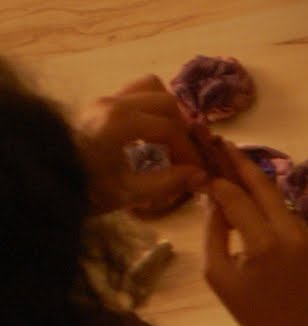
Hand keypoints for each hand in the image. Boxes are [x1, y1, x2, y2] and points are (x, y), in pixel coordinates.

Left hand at [74, 75, 204, 213]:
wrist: (43, 181)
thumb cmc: (83, 189)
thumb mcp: (129, 193)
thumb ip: (168, 182)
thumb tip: (201, 176)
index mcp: (120, 122)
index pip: (171, 128)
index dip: (189, 152)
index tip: (196, 173)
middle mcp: (112, 103)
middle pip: (166, 101)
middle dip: (182, 129)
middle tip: (184, 156)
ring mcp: (103, 100)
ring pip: (149, 87)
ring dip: (167, 111)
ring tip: (169, 139)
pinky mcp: (97, 105)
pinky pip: (133, 94)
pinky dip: (149, 109)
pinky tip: (148, 135)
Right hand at [202, 140, 307, 325]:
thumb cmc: (246, 308)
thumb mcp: (217, 271)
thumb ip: (214, 229)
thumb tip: (211, 195)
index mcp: (265, 243)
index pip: (236, 198)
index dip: (216, 180)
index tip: (199, 164)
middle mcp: (291, 233)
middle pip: (262, 185)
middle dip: (238, 161)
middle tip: (217, 139)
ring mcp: (304, 235)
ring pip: (274, 195)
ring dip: (252, 177)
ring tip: (228, 156)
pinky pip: (282, 210)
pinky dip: (263, 198)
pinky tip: (245, 188)